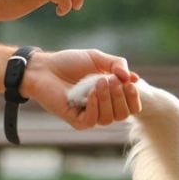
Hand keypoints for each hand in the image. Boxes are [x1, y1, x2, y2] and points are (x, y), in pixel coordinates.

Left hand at [22, 49, 140, 128]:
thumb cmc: (69, 63)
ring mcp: (89, 115)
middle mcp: (102, 108)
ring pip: (109, 119)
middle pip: (123, 114)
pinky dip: (94, 106)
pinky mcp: (76, 120)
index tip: (129, 82)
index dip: (134, 97)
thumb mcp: (97, 58)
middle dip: (121, 96)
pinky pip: (92, 121)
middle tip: (112, 80)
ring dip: (107, 100)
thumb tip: (133, 78)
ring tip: (98, 82)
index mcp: (111, 96)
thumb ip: (117, 64)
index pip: (132, 107)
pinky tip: (90, 93)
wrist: (44, 68)